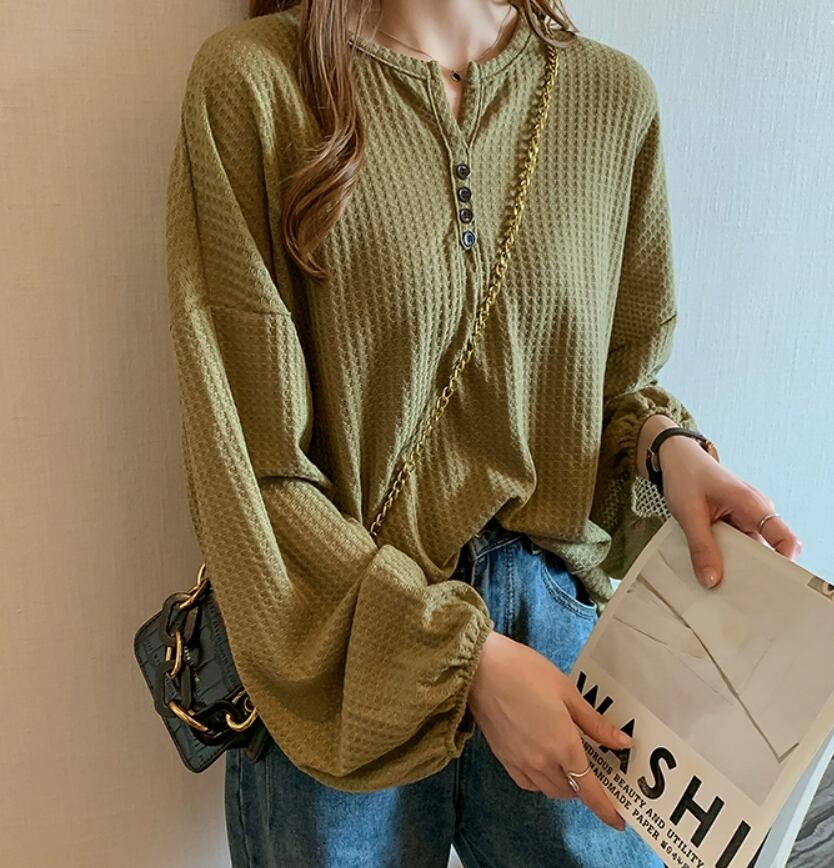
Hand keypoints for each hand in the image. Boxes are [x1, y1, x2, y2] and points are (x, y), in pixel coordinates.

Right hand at [467, 630, 631, 830]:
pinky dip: (541, 781)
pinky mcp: (503, 758)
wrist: (480, 669)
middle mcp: (542, 762)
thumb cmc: (526, 672)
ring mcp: (520, 762)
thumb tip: (622, 743)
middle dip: (585, 788)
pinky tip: (543, 762)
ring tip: (569, 763)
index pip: (589, 790)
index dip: (605, 809)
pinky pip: (528, 783)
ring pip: (548, 789)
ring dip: (564, 785)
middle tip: (593, 769)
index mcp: (563, 745)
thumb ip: (594, 723)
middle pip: (570, 791)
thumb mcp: (566, 691)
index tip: (618, 821)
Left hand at [657, 434, 802, 587]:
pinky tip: (712, 563)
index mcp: (751, 504)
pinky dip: (726, 553)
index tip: (773, 583)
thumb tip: (711, 579)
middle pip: (767, 549)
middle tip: (736, 588)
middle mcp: (755, 510)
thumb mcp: (689, 513)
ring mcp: (746, 516)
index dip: (785, 561)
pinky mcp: (735, 520)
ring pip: (749, 548)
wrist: (677, 458)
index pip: (784, 537)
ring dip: (736, 561)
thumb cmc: (686, 475)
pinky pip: (737, 543)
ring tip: (719, 577)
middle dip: (753, 569)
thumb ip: (701, 547)